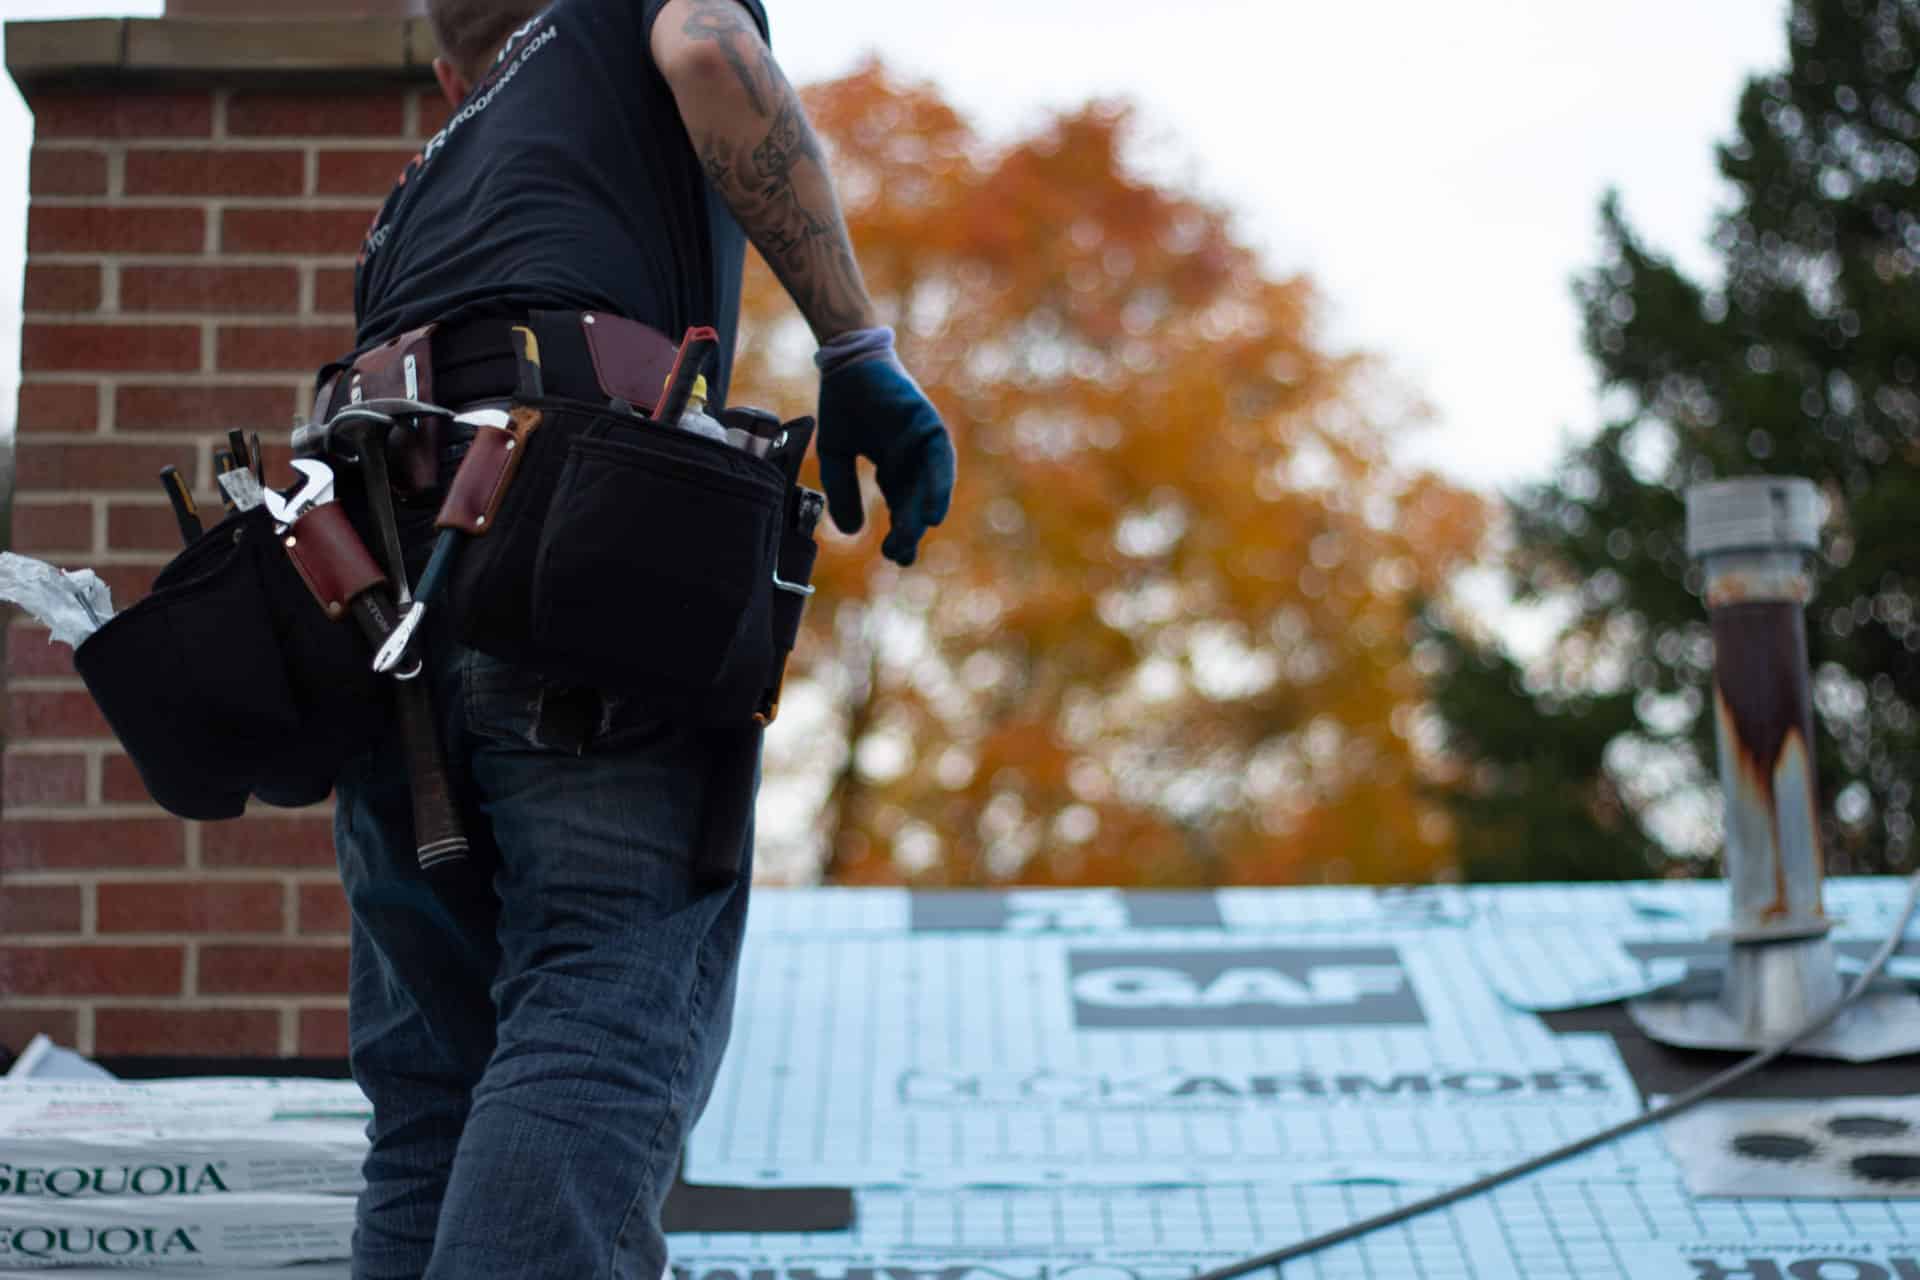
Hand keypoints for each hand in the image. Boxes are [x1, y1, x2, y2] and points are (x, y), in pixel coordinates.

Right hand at [815, 333, 954, 565]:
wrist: (845, 365)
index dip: (900, 533)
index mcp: (893, 467)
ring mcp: (923, 442)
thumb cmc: (842, 406)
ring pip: (930, 484)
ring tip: (920, 536)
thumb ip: (843, 492)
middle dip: (910, 529)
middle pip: (916, 501)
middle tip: (900, 555)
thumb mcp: (836, 457)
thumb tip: (852, 532)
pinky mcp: (929, 425)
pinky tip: (934, 511)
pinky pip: (940, 460)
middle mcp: (913, 458)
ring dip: (926, 510)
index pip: (901, 507)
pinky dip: (938, 486)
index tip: (895, 557)